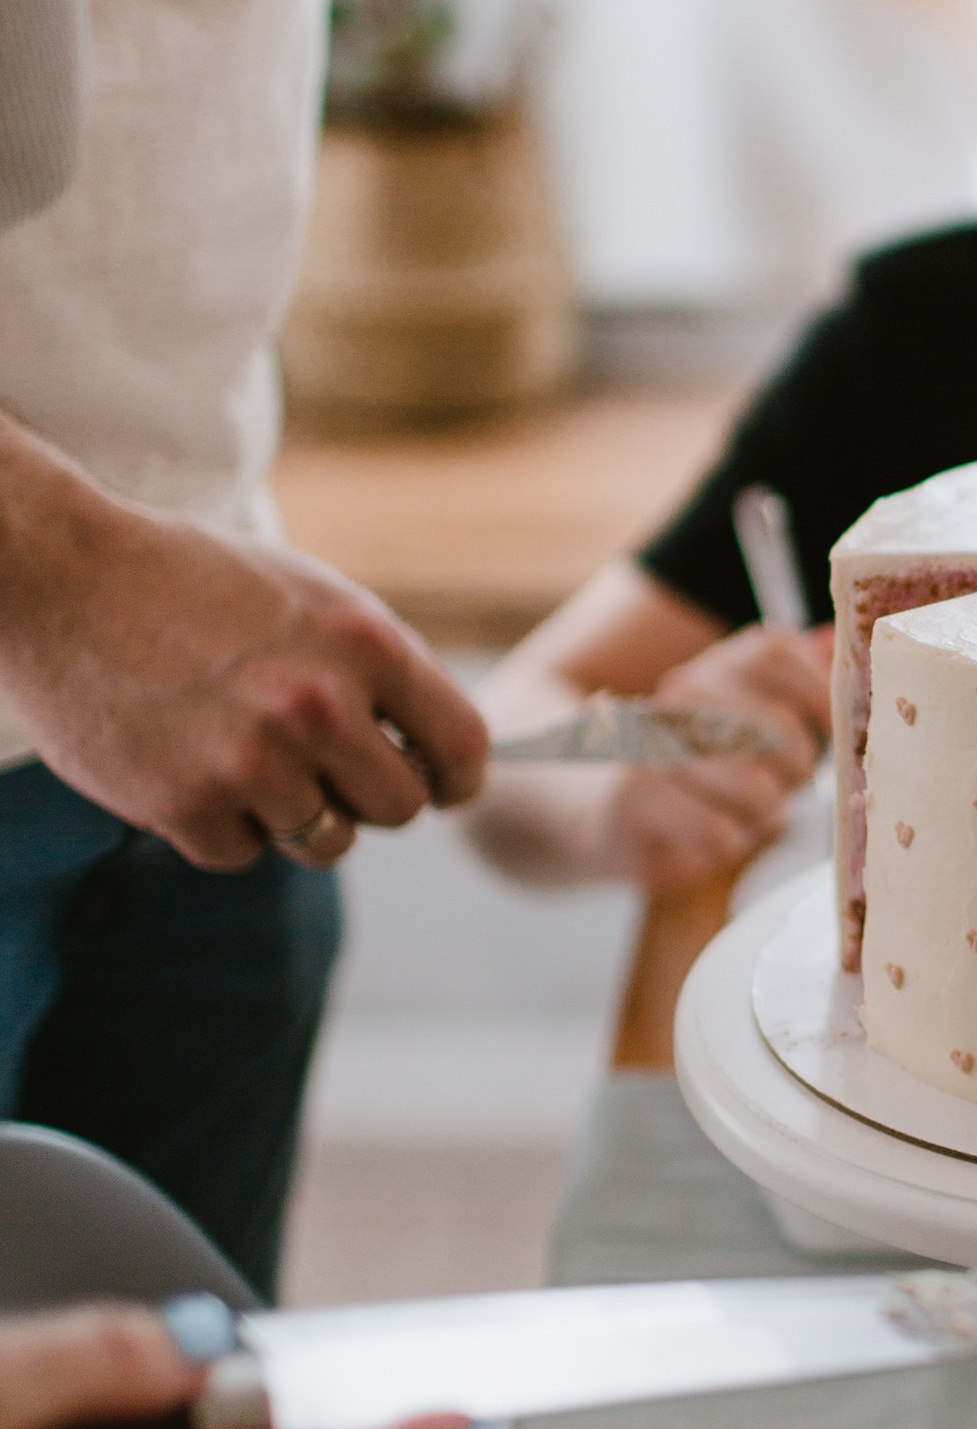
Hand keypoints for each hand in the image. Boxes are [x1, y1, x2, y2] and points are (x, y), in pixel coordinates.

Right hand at [0, 445, 486, 868]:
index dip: (459, 777)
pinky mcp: (187, 804)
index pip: (461, 744)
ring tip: (241, 752)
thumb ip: (377, 672)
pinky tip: (188, 763)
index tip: (447, 788)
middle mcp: (319, 705)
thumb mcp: (310, 598)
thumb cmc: (193, 581)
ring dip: (292, 812)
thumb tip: (435, 750)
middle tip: (328, 772)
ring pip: (324, 840)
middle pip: (399, 808)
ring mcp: (253, 760)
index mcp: (366, 643)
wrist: (63, 575)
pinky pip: (243, 853)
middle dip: (369, 798)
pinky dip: (222, 824)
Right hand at [595, 624, 832, 896]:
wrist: (610, 815)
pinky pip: (719, 832)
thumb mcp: (758, 723)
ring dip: (763, 814)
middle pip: (777, 727)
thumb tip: (830, 639)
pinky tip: (713, 836)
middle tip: (782, 788)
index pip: (774, 650)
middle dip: (797, 772)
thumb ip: (798, 683)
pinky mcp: (632, 800)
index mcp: (712, 666)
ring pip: (754, 788)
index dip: (818, 693)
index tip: (829, 731)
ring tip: (745, 815)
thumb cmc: (705, 774)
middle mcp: (677, 695)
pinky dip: (730, 842)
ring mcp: (651, 744)